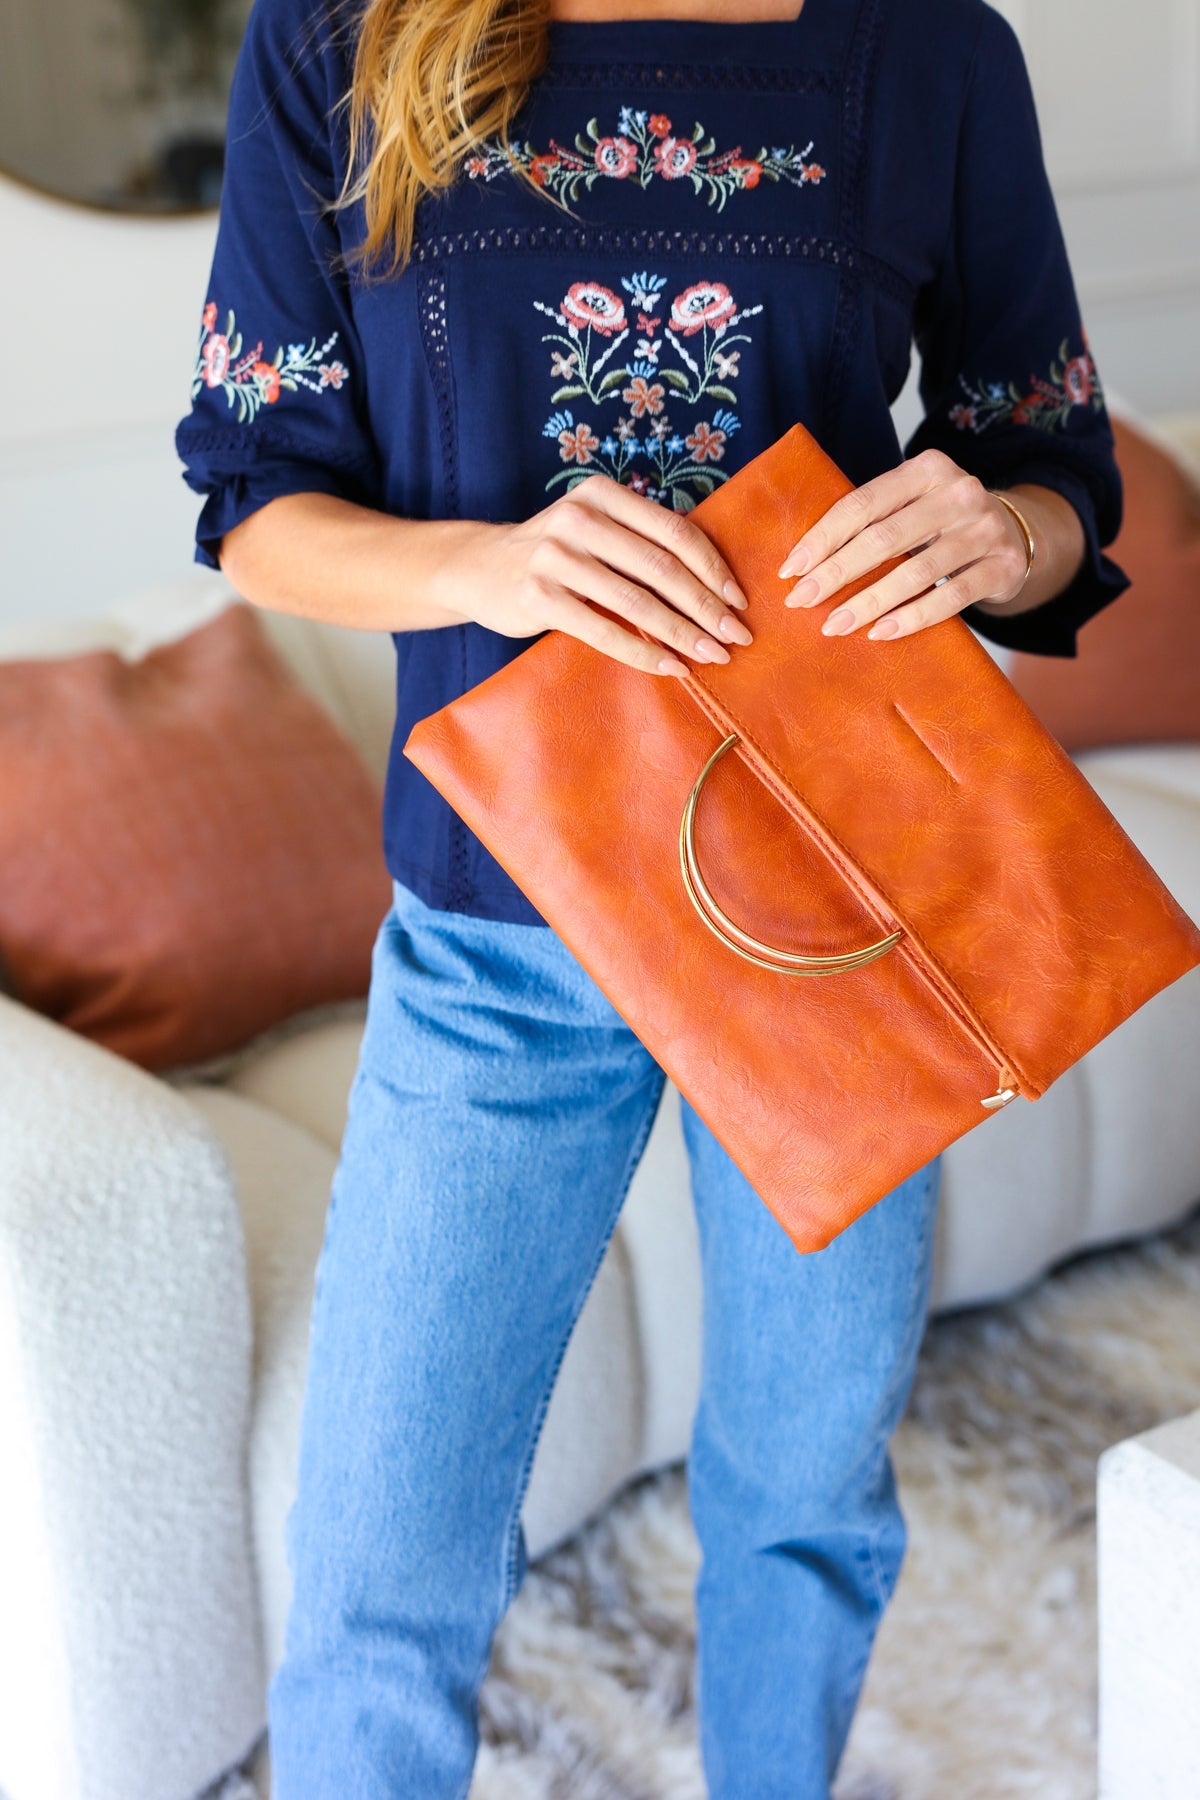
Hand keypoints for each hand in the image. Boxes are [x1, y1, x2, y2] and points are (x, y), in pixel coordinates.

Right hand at [440, 472, 753, 676]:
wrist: (478, 569)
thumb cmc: (554, 554)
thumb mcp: (594, 528)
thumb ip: (640, 539)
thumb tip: (714, 580)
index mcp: (603, 495)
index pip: (674, 531)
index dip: (713, 567)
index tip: (740, 600)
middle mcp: (579, 518)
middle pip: (661, 568)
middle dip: (706, 607)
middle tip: (737, 637)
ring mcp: (556, 557)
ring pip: (637, 602)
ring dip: (682, 634)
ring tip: (713, 656)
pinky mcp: (540, 597)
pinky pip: (604, 631)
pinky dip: (643, 653)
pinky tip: (671, 668)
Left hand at [776, 447, 1032, 640]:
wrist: (1017, 534)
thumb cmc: (943, 522)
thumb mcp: (913, 504)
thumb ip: (873, 518)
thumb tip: (804, 561)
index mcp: (927, 469)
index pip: (863, 503)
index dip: (823, 538)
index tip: (791, 570)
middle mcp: (959, 492)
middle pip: (885, 538)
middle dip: (836, 573)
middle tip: (802, 601)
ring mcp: (985, 529)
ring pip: (916, 572)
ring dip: (868, 603)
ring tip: (834, 625)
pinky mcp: (1003, 566)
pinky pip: (950, 598)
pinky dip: (912, 618)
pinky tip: (881, 632)